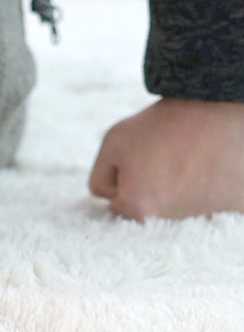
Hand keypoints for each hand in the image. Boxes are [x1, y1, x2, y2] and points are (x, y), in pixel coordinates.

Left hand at [89, 98, 243, 220]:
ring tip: (183, 159)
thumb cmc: (158, 126)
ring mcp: (202, 217)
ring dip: (175, 189)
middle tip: (162, 158)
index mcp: (139, 208)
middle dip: (148, 187)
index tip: (139, 159)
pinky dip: (203, 191)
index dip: (123, 178)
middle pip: (147, 209)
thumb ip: (101, 177)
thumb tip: (110, 199)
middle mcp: (170, 221)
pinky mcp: (229, 210)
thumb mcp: (113, 143)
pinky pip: (205, 206)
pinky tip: (204, 170)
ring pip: (174, 207)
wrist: (209, 110)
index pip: (117, 204)